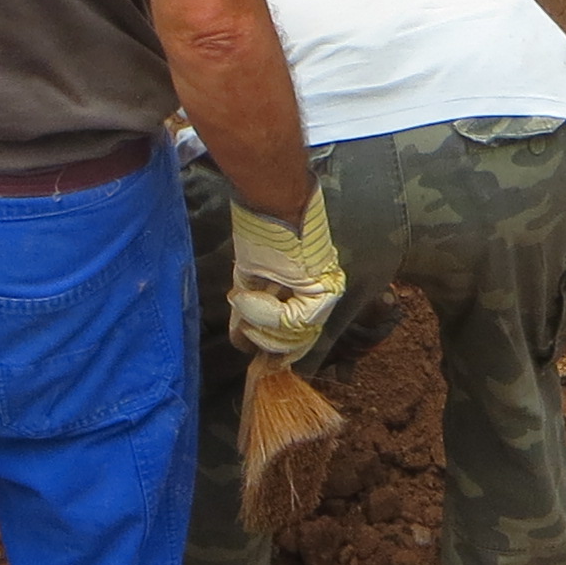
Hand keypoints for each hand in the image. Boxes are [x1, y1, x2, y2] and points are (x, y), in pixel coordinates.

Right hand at [228, 187, 345, 363]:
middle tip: (245, 335)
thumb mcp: (253, 275)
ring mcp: (324, 292)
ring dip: (258, 323)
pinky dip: (262, 311)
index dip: (278, 351)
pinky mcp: (321, 289)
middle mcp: (323, 293)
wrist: (273, 201)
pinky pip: (290, 320)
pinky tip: (248, 295)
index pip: (299, 335)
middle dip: (265, 342)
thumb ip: (254, 307)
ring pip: (290, 333)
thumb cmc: (262, 230)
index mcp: (308, 288)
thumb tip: (241, 340)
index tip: (261, 363)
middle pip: (295, 341)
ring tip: (243, 300)